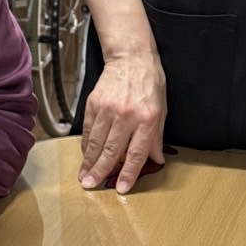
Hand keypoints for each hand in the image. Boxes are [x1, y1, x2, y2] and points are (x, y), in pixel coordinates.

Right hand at [79, 51, 166, 193]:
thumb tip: (156, 159)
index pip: (137, 153)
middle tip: (92, 185)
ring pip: (96, 142)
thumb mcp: (162, 109)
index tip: (121, 188)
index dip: (128, 173)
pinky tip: (84, 155)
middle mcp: (126, 116)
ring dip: (89, 162)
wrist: (131, 58)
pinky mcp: (94, 104)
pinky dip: (85, 144)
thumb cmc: (149, 82)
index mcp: (147, 119)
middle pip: (111, 151)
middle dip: (100, 171)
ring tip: (84, 176)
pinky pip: (88, 129)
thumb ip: (157, 136)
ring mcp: (108, 110)